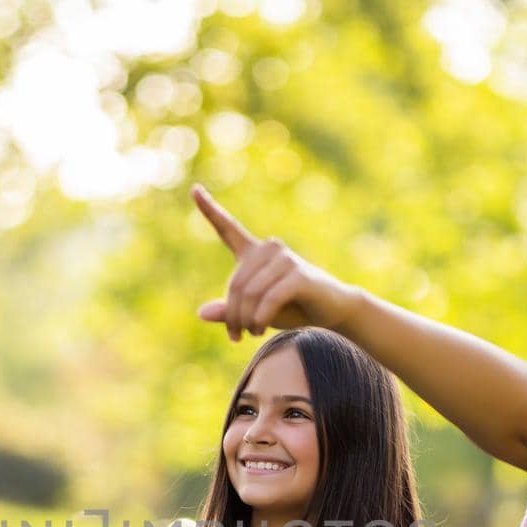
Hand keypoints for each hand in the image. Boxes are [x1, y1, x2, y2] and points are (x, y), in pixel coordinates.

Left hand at [191, 184, 362, 341]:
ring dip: (247, 321)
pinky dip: (261, 318)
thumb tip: (201, 314)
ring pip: (250, 294)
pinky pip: (269, 298)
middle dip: (232, 316)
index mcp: (255, 252)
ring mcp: (285, 259)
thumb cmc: (292, 309)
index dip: (209, 209)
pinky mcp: (299, 275)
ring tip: (252, 333)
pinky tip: (260, 328)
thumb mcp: (255, 313)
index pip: (228, 228)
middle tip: (236, 336)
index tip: (194, 190)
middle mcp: (269, 249)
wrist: (332, 312)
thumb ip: (231, 312)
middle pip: (236, 285)